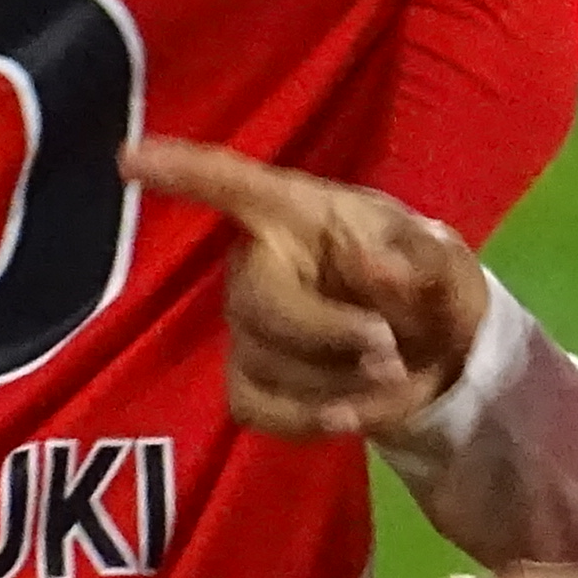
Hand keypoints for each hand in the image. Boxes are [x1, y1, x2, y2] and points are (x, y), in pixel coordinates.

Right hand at [124, 135, 485, 437]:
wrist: (438, 361)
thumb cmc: (430, 289)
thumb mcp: (449, 267)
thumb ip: (424, 265)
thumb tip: (373, 270)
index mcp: (302, 213)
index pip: (232, 183)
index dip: (180, 170)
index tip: (128, 158)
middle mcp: (260, 262)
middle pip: (257, 300)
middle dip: (327, 333)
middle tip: (390, 351)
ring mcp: (248, 326)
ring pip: (266, 359)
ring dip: (338, 380)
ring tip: (391, 375)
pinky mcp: (249, 382)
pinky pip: (255, 406)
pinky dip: (308, 419)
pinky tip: (349, 415)